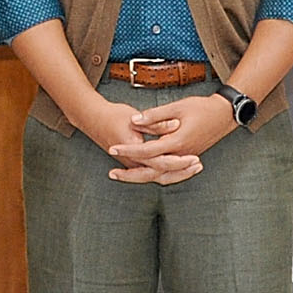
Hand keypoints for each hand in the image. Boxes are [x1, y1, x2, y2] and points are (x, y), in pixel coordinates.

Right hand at [71, 98, 194, 183]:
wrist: (93, 119)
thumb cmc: (113, 115)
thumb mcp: (134, 117)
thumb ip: (155, 123)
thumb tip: (174, 125)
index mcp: (134, 150)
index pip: (160, 161)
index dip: (179, 161)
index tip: (195, 157)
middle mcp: (133, 162)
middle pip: (161, 175)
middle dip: (181, 172)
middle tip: (199, 165)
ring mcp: (132, 164)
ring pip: (157, 176)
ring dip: (176, 174)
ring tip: (194, 167)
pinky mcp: (134, 162)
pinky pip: (153, 172)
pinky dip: (168, 171)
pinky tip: (181, 166)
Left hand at [106, 93, 236, 183]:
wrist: (224, 115)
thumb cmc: (202, 108)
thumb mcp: (177, 107)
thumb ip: (155, 115)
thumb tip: (134, 120)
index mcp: (177, 142)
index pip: (148, 151)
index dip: (129, 149)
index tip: (112, 148)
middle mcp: (181, 155)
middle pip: (152, 172)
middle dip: (130, 174)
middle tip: (112, 173)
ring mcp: (185, 159)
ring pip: (161, 176)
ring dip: (141, 177)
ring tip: (123, 175)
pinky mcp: (187, 159)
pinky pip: (169, 173)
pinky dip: (155, 175)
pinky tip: (143, 171)